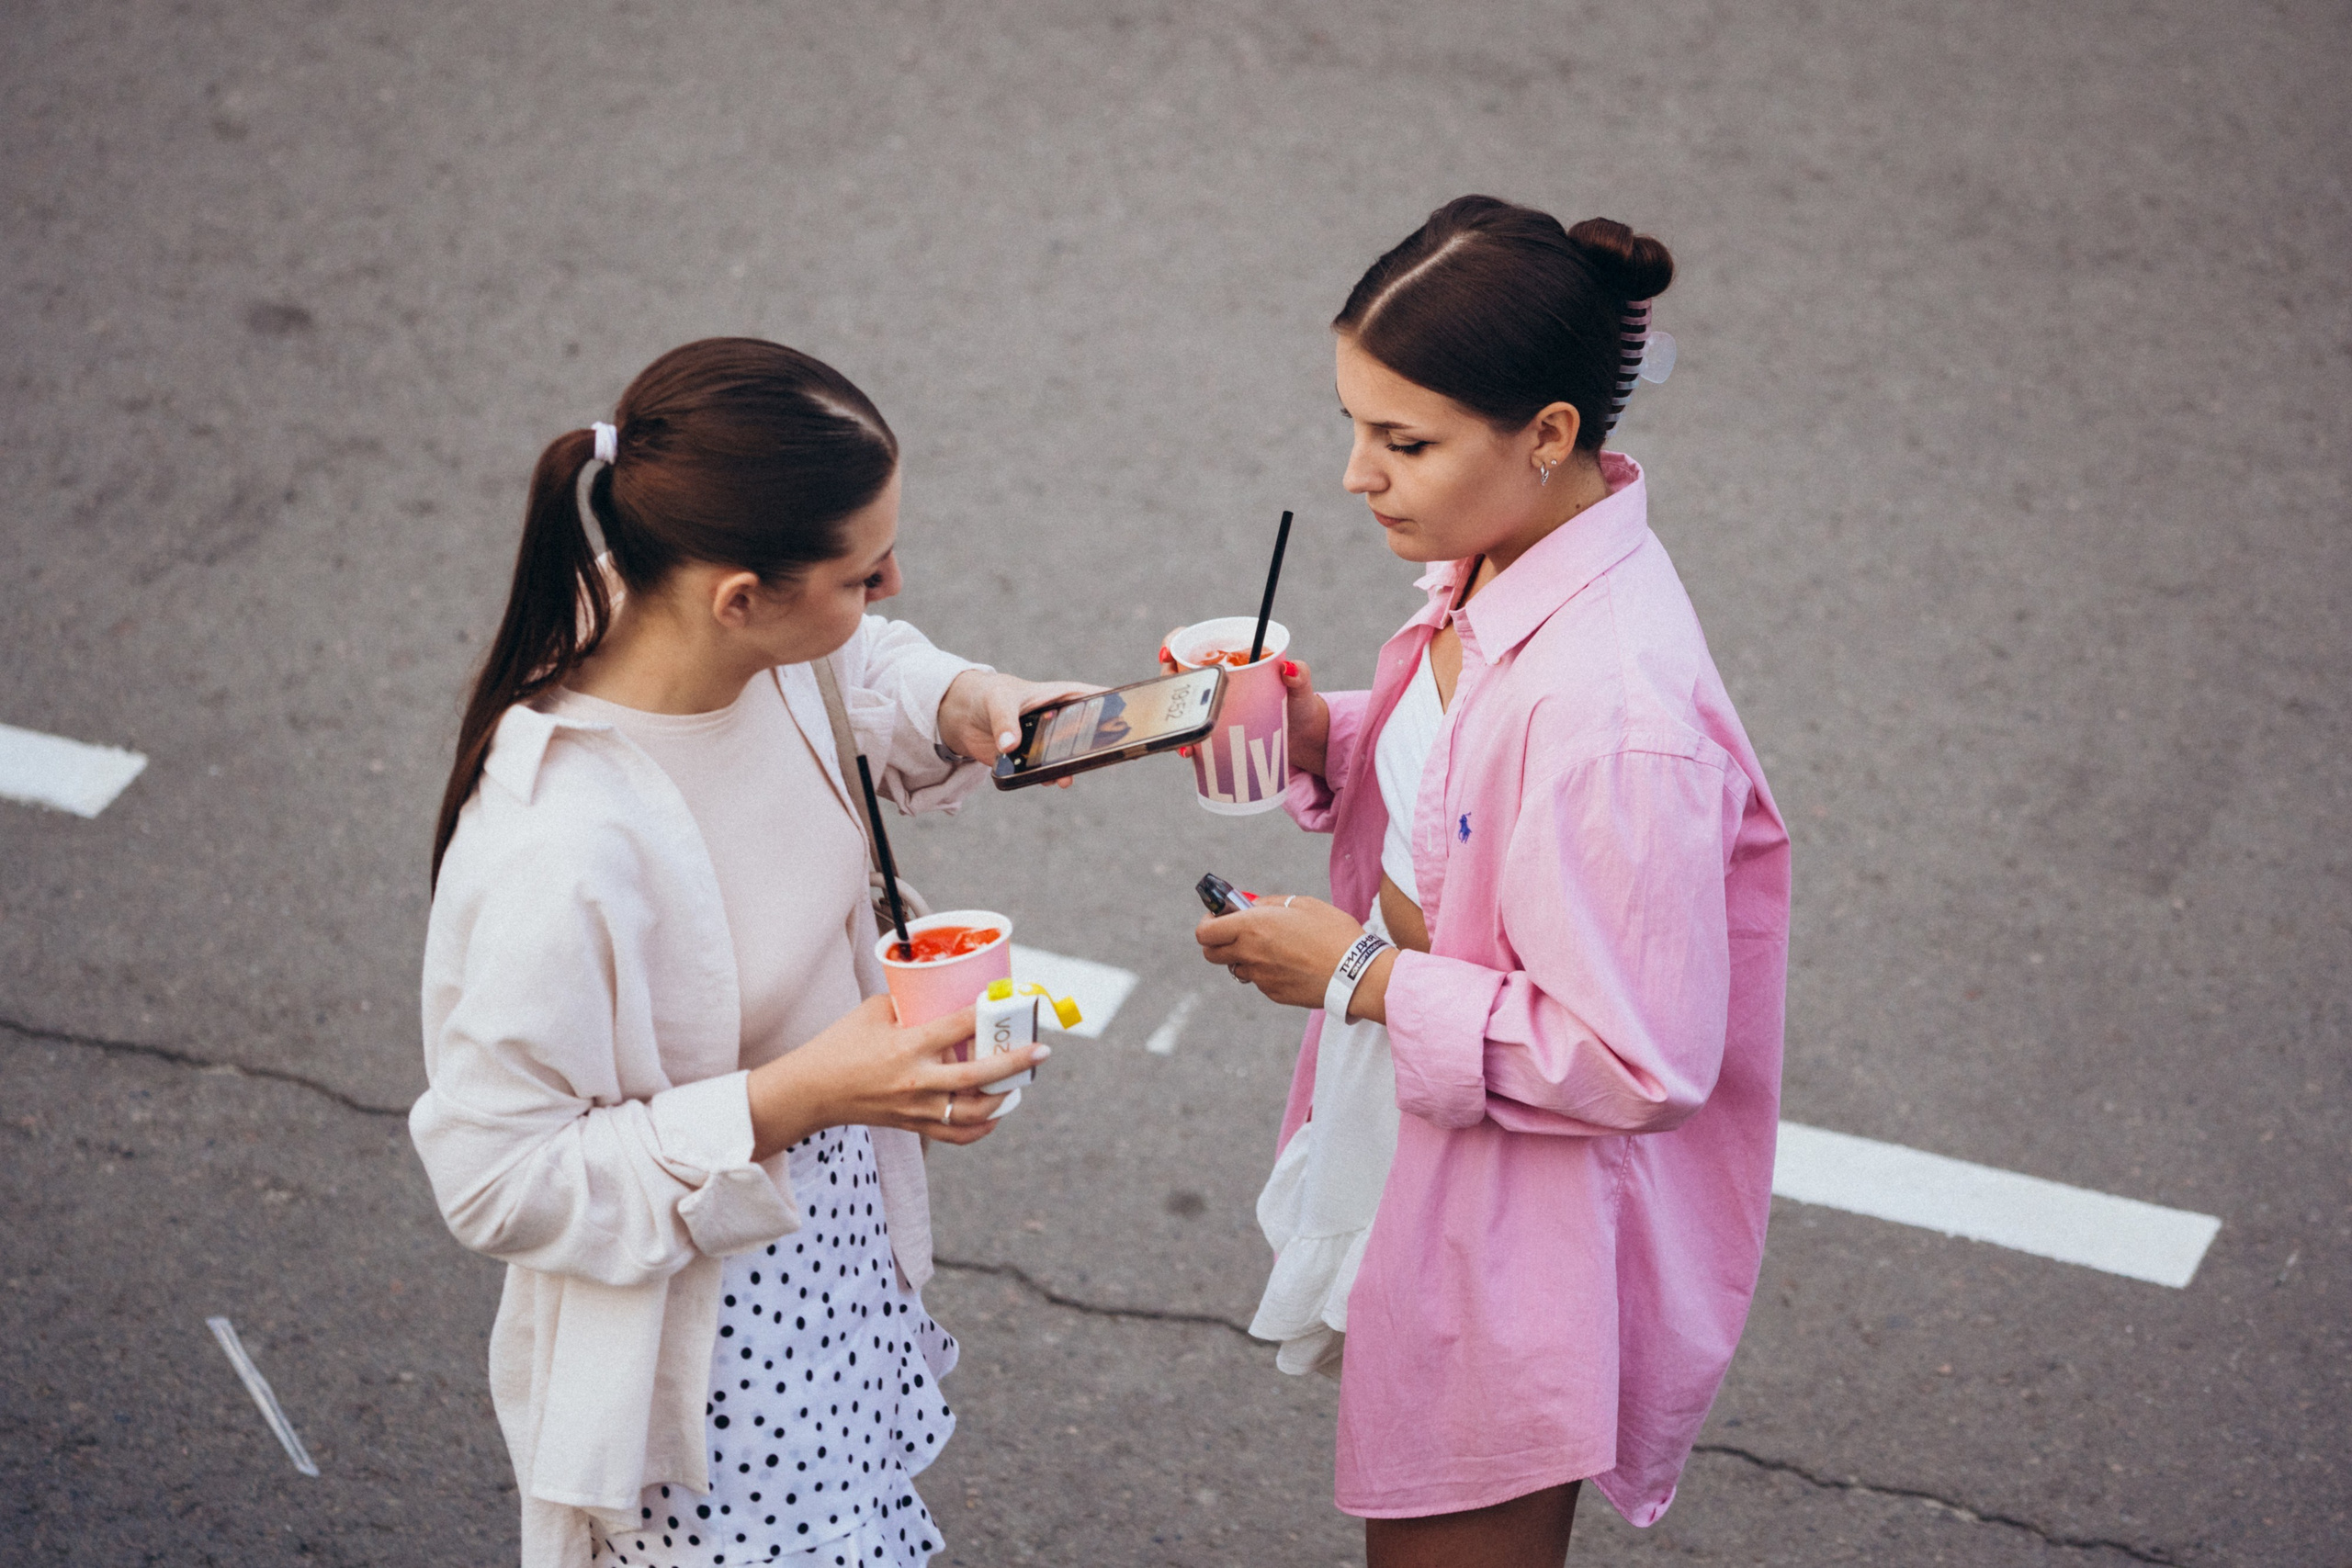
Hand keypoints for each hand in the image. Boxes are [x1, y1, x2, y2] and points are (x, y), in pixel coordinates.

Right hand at [745, 995, 1051, 1157]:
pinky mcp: (914, 1124)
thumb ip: (912, 1005)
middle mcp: (918, 1079)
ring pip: (974, 1111)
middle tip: (1041, 1050)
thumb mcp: (875, 1011)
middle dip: (1016, 1062)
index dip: (989, 1011)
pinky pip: (956, 1134)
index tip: (1012, 1001)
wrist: (813, 1091)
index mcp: (908, 1045)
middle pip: (981, 1074)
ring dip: (1003, 1097)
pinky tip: (995, 1113)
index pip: (959, 1025)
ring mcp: (917, 1107)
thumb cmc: (841, 1044)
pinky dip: (981, 1127)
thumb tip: (944, 995)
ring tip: (1019, 1081)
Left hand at [938, 670, 1099, 786]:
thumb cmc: (988, 695)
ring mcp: (1048, 741)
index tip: (1129, 717)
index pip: (1095, 698)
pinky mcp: (1032, 758)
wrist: (963, 715)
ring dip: (1068, 768)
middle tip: (1102, 758)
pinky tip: (1047, 781)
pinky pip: (1046, 770)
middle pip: (1087, 733)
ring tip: (1065, 779)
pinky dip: (1047, 777)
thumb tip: (1009, 745)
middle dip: (1095, 746)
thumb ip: (1004, 722)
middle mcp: (1060, 720)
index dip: (1114, 706)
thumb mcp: (998, 702)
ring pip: (1067, 756)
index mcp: (1061, 696)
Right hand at [1158, 631, 1329, 778]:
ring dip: (1172, 717)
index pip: (1192, 642)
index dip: (1173, 644)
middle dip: (1167, 682)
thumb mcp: (1300, 688)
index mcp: (1230, 657)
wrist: (1302, 737)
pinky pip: (1189, 731)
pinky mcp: (1210, 729)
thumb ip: (1299, 675)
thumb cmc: (1299, 704)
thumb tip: (1289, 668)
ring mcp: (1209, 704)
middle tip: (1172, 695)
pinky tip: (1187, 751)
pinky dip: (1184, 741)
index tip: (1168, 655)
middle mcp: (1213, 677)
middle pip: (1177, 672)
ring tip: (1181, 731)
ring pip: (1179, 703)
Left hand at [1193, 894, 1390, 1017]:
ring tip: (1272, 948)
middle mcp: (1250, 954)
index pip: (1204, 932)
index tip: (1219, 917)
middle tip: (1236, 932)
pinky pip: (1259, 981)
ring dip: (1244, 957)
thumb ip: (1270, 904)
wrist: (1355, 973)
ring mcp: (1260, 977)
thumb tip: (1251, 906)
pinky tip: (1290, 964)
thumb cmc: (1333, 932)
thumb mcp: (1302, 904)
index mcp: (1252, 926)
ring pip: (1236, 968)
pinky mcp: (1273, 994)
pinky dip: (1266, 972)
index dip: (1207, 923)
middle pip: (1211, 954)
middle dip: (1218, 942)